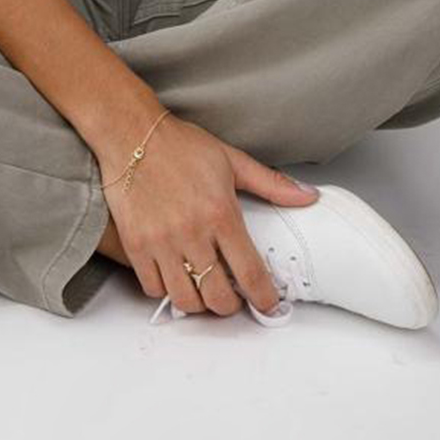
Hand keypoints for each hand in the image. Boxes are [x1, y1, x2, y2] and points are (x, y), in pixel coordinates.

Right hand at [98, 110, 319, 318]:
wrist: (131, 134)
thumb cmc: (180, 146)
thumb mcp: (232, 160)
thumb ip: (271, 183)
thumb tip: (308, 196)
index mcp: (220, 213)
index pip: (249, 273)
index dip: (263, 297)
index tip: (267, 303)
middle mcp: (192, 233)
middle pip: (217, 297)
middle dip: (230, 305)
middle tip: (232, 295)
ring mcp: (161, 242)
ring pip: (185, 299)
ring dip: (199, 302)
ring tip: (203, 289)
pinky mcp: (135, 245)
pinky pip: (153, 288)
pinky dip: (166, 289)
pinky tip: (174, 276)